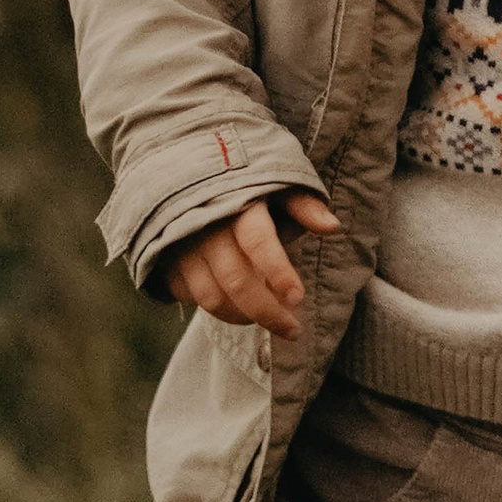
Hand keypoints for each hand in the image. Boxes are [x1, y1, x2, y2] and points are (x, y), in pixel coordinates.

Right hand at [165, 186, 341, 333]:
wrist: (183, 172)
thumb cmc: (244, 182)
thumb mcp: (276, 185)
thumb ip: (304, 206)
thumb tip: (333, 227)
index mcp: (239, 203)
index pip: (259, 242)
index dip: (279, 272)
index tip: (298, 298)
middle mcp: (207, 227)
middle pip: (237, 280)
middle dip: (268, 312)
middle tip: (293, 329)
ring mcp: (183, 247)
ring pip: (213, 298)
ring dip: (243, 317)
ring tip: (268, 320)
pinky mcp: (168, 262)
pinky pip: (192, 298)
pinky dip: (217, 309)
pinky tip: (237, 308)